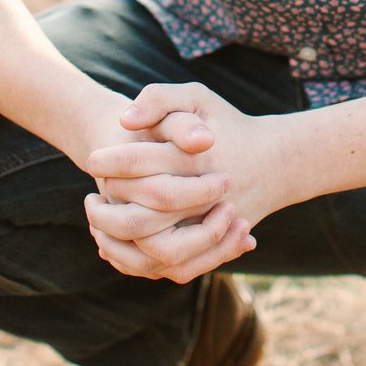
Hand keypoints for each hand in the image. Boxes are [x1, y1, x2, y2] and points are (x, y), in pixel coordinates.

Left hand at [84, 82, 292, 283]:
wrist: (273, 162)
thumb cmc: (226, 124)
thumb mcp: (197, 97)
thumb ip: (160, 98)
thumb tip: (125, 119)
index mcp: (198, 158)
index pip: (139, 163)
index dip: (109, 161)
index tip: (93, 159)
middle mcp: (207, 199)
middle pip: (143, 219)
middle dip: (109, 210)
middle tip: (92, 195)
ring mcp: (213, 228)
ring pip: (157, 253)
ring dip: (119, 243)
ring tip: (98, 223)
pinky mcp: (215, 249)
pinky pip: (174, 269)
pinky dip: (143, 262)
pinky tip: (119, 244)